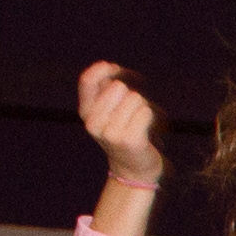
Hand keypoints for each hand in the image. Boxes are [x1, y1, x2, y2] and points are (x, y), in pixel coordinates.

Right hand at [76, 60, 163, 182]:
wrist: (133, 168)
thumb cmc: (123, 133)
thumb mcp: (107, 112)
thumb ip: (104, 90)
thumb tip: (108, 66)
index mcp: (85, 113)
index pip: (87, 80)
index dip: (103, 69)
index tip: (115, 69)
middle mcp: (93, 123)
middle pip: (119, 87)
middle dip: (130, 95)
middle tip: (131, 113)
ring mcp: (110, 133)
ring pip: (135, 98)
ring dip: (142, 107)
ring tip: (138, 123)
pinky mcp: (129, 140)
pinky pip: (145, 112)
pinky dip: (150, 117)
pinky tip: (145, 131)